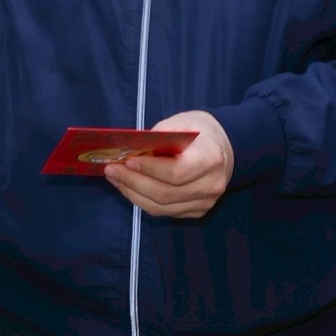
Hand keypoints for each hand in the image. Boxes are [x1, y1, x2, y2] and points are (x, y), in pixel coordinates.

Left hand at [106, 110, 234, 219]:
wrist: (224, 148)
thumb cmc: (199, 131)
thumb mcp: (180, 123)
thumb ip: (158, 137)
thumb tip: (129, 151)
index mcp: (210, 159)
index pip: (176, 173)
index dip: (149, 169)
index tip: (127, 160)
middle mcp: (211, 185)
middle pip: (165, 194)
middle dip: (133, 182)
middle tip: (111, 170)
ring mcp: (206, 202)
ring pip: (162, 207)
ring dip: (133, 194)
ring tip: (115, 178)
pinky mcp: (198, 211)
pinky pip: (166, 212)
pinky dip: (143, 201)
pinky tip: (129, 187)